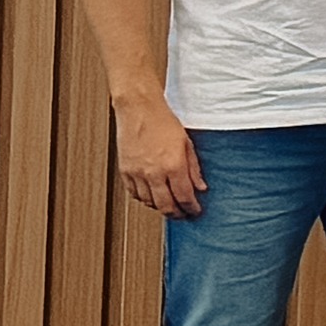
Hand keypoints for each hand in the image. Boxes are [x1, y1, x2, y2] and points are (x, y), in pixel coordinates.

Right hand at [115, 95, 205, 218]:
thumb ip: (194, 168)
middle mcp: (154, 172)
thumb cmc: (164, 122)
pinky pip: (134, 193)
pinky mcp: (125, 171)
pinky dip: (143, 199)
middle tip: (183, 215)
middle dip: (177, 214)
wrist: (139, 110)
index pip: (184, 196)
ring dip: (160, 207)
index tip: (195, 211)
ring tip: (169, 206)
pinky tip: (151, 197)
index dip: (191, 208)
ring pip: (148, 202)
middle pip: (166, 205)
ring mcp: (137, 173)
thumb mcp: (187, 144)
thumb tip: (201, 187)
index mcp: (173, 165)